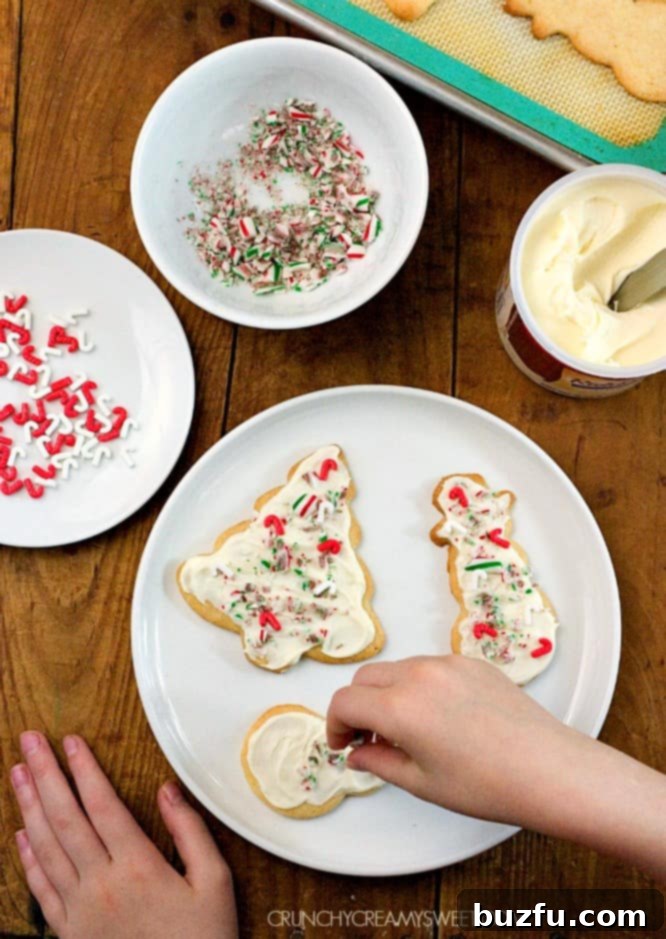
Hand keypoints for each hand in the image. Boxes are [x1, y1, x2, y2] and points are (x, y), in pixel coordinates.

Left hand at [10, 732, 237, 938]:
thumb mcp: (214, 881)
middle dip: (46, 775)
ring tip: (18, 773)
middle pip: (65, 818)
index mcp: (139, 865)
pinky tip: (21, 834)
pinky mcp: (71, 934)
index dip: (84, 769)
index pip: (102, 804)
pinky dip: (28, 859)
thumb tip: (167, 790)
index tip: (71, 740)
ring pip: (46, 848)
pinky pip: (42, 890)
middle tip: (30, 741)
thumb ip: (190, 831)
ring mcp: (80, 911)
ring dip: (30, 806)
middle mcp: (101, 884)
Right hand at [327, 655, 665, 879]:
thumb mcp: (422, 782)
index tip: (343, 745)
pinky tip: (440, 720)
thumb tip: (357, 753)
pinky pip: (430, 668)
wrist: (548, 769)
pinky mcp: (472, 663)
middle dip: (358, 707)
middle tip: (369, 740)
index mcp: (400, 706)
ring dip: (387, 695)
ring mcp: (448, 664)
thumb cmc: (486, 785)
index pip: (345, 701)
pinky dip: (418, 687)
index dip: (335, 725)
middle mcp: (419, 674)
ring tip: (406, 732)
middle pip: (366, 678)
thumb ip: (379, 762)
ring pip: (397, 669)